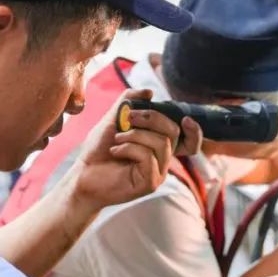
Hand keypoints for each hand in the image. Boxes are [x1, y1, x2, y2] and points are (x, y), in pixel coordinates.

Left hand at [70, 89, 202, 211]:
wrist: (83, 173)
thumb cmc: (100, 149)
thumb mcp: (114, 119)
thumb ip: (129, 102)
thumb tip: (150, 92)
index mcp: (158, 145)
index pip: (189, 141)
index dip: (195, 131)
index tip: (186, 119)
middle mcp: (162, 159)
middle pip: (174, 133)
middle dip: (152, 118)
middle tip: (128, 118)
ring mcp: (158, 173)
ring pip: (161, 143)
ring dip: (135, 135)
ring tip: (117, 138)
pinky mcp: (149, 184)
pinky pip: (148, 157)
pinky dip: (129, 148)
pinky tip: (115, 151)